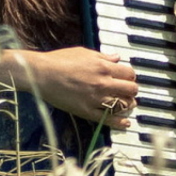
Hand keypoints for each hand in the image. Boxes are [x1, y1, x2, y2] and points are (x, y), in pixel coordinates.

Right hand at [12, 46, 138, 130]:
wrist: (43, 74)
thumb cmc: (60, 60)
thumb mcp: (84, 52)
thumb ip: (103, 56)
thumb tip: (117, 57)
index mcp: (104, 66)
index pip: (129, 73)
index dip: (131, 76)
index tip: (129, 78)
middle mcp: (103, 82)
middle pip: (130, 89)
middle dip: (132, 90)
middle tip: (130, 91)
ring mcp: (95, 98)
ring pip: (122, 104)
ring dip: (128, 104)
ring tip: (129, 104)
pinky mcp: (86, 111)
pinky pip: (107, 119)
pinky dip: (119, 122)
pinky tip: (126, 123)